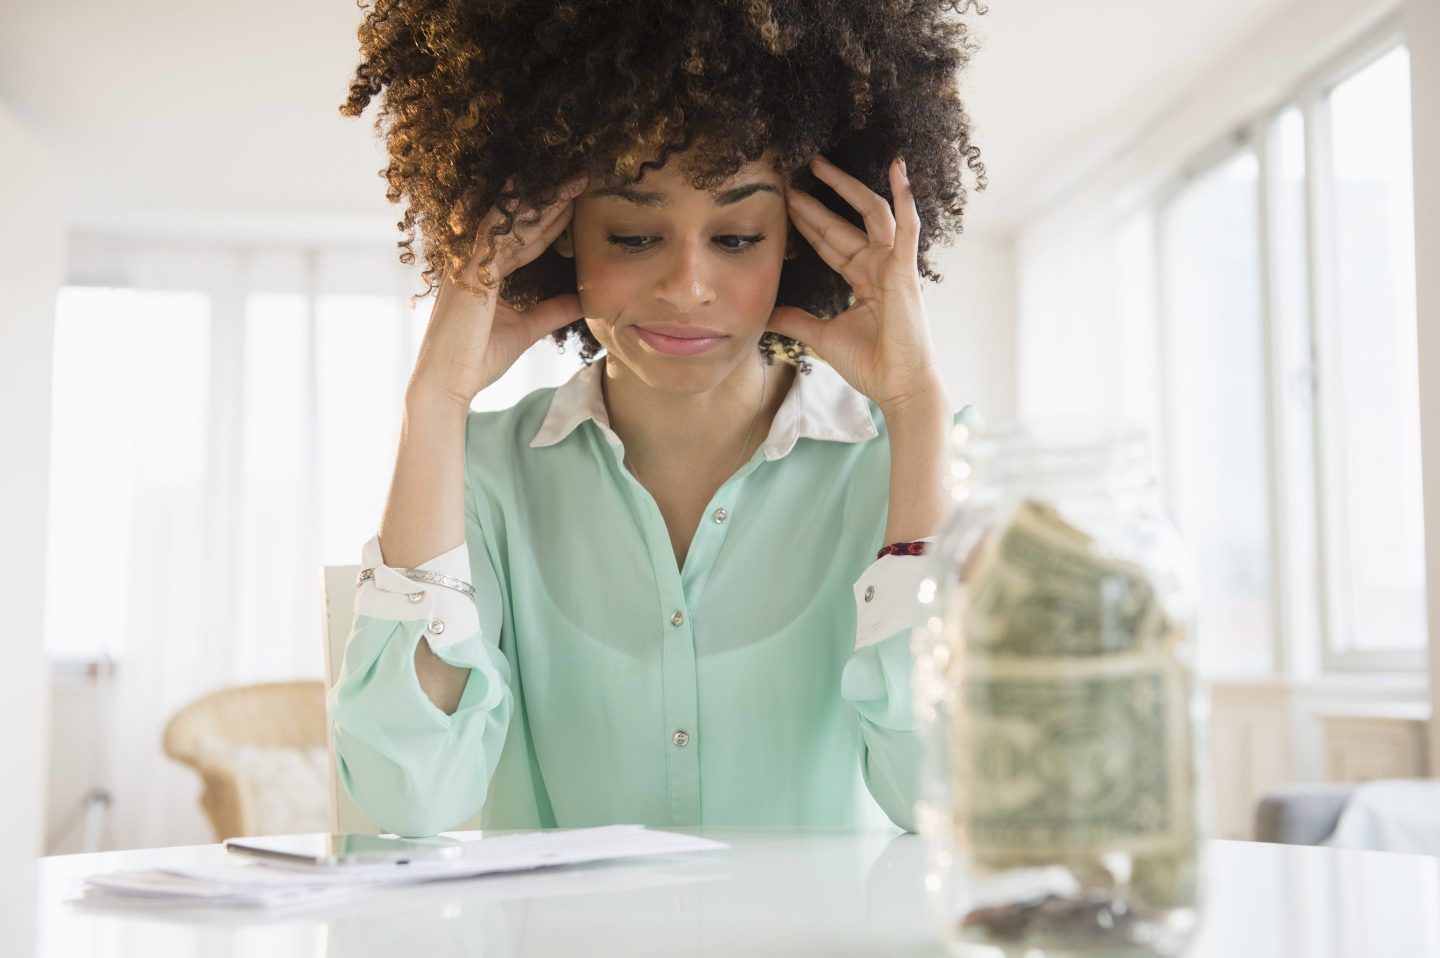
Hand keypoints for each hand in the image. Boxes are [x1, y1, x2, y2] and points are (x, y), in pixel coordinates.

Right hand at [408, 173, 588, 409]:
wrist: (448, 383)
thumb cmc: (477, 359)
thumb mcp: (526, 329)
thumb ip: (552, 311)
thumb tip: (581, 300)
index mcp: (482, 271)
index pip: (521, 238)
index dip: (550, 220)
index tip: (576, 203)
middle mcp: (471, 260)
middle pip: (515, 223)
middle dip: (550, 201)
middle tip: (579, 178)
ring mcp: (466, 264)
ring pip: (508, 224)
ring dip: (542, 203)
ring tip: (572, 184)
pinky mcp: (466, 274)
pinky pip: (495, 237)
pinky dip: (516, 217)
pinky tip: (540, 200)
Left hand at [766, 154, 948, 414]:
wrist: (898, 387)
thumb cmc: (870, 365)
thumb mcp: (821, 337)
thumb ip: (796, 321)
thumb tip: (766, 315)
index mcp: (863, 280)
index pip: (830, 242)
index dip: (808, 221)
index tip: (784, 200)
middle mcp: (879, 267)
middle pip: (844, 223)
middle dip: (817, 199)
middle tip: (791, 174)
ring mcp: (894, 266)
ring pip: (871, 213)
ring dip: (846, 187)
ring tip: (820, 163)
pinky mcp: (905, 270)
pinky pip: (907, 226)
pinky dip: (904, 196)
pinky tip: (898, 167)